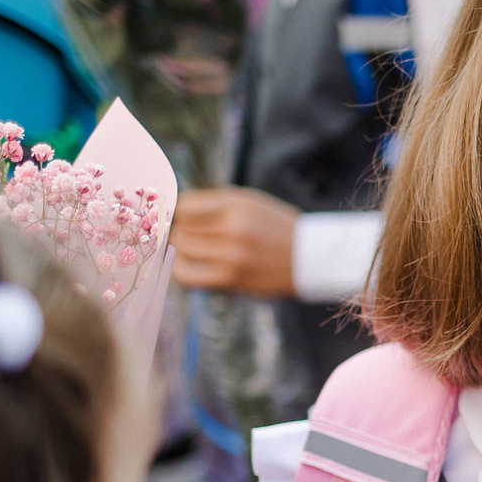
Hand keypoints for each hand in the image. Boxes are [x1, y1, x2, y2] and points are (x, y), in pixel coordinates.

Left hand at [172, 187, 299, 296]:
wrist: (309, 258)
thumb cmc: (275, 227)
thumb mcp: (250, 203)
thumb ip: (213, 204)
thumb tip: (172, 210)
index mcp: (237, 205)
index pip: (184, 205)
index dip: (177, 211)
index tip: (179, 216)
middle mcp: (233, 228)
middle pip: (181, 228)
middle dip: (179, 231)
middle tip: (186, 234)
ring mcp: (231, 256)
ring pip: (181, 250)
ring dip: (180, 249)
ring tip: (190, 248)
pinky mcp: (231, 278)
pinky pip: (187, 275)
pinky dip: (180, 269)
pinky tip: (187, 264)